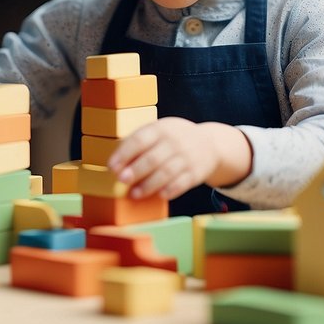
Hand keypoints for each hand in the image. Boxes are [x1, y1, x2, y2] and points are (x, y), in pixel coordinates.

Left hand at [106, 118, 251, 200]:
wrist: (210, 144)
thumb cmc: (174, 139)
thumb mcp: (159, 131)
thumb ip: (139, 142)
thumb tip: (117, 162)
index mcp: (161, 129)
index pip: (140, 140)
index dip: (125, 154)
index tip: (112, 166)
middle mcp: (175, 142)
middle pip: (152, 158)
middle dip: (136, 170)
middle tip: (122, 180)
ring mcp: (187, 157)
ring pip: (166, 173)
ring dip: (149, 185)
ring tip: (134, 194)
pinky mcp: (196, 173)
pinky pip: (182, 183)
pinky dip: (170, 190)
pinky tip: (160, 195)